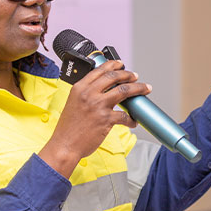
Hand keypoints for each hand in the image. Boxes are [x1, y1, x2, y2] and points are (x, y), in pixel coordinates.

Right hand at [39, 60, 150, 177]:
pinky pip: (125, 116)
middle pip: (114, 77)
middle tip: (135, 76)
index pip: (99, 70)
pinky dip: (132, 119)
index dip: (113, 65)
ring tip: (145, 89)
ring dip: (138, 88)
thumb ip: (86, 94)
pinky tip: (134, 121)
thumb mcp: (73, 103)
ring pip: (124, 91)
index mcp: (79, 88)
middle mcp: (88, 94)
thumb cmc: (68, 128)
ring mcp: (98, 106)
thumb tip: (103, 90)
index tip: (121, 64)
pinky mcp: (105, 119)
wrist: (64, 145)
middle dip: (128, 75)